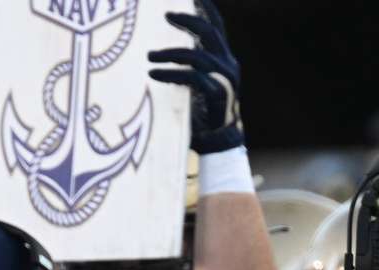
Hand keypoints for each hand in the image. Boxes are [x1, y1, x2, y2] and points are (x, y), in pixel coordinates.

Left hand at [148, 3, 243, 154]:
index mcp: (225, 61)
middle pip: (209, 32)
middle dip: (187, 19)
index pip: (217, 26)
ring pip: (197, 55)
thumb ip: (189, 67)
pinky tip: (154, 74)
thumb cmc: (203, 118)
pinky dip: (170, 73)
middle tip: (166, 14)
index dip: (206, 7)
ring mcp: (226, 80)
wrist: (219, 146)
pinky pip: (191, 76)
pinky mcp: (218, 94)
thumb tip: (161, 51)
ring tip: (150, 57)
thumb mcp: (197, 85)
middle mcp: (229, 66)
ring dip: (169, 53)